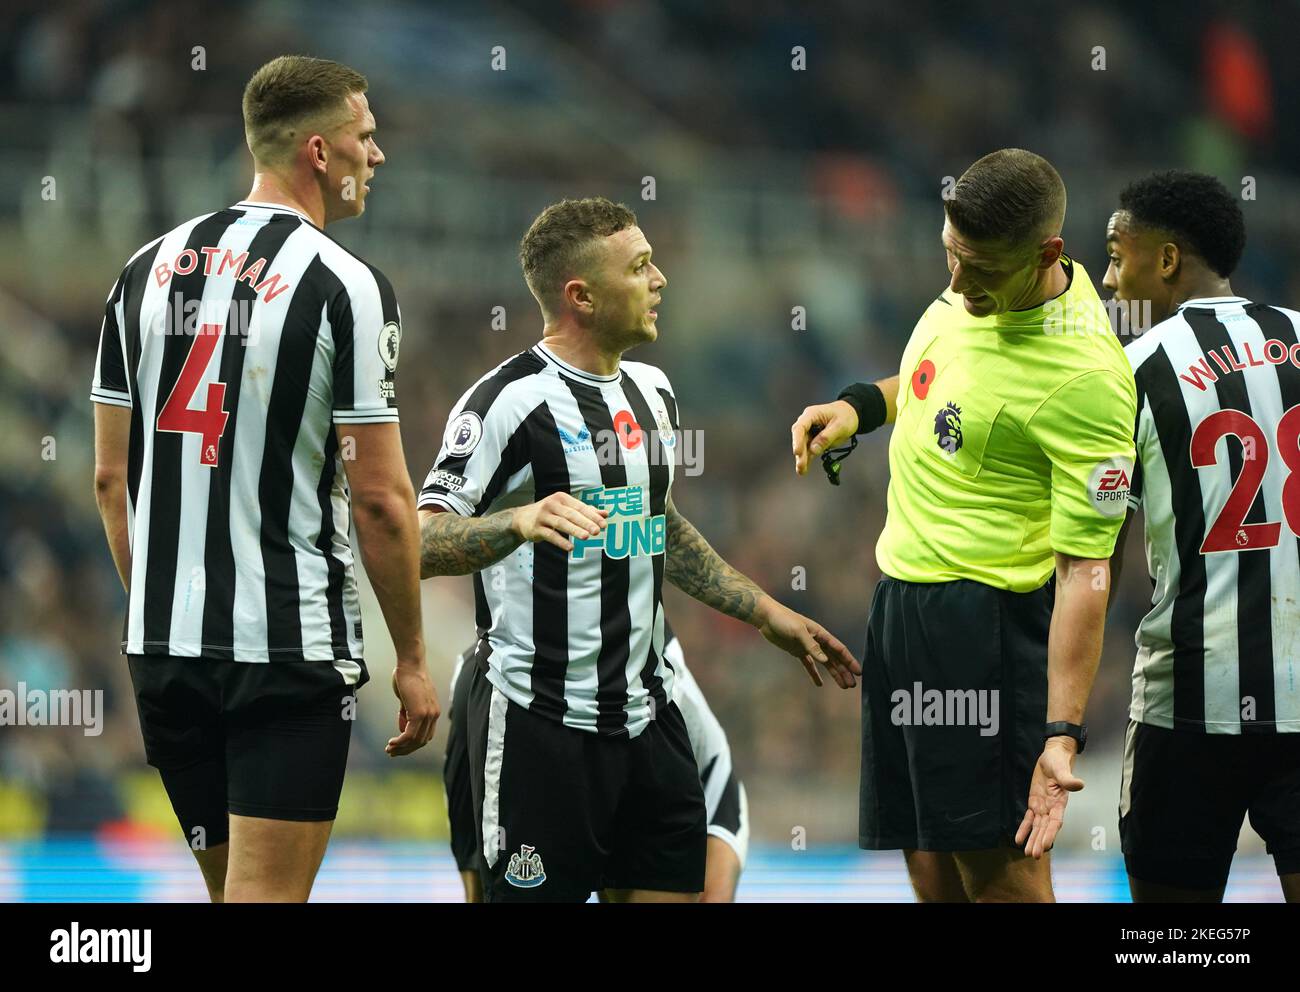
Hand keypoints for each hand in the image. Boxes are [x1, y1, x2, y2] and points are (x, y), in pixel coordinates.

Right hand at [386, 665, 439, 756]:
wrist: (410, 664)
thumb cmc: (407, 678)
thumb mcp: (407, 699)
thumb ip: (406, 714)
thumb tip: (402, 729)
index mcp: (433, 711)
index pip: (426, 735)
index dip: (412, 744)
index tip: (399, 747)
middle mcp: (434, 715)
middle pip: (421, 741)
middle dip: (406, 750)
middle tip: (391, 752)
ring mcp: (428, 715)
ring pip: (415, 740)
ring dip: (401, 748)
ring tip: (389, 749)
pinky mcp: (419, 714)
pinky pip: (409, 735)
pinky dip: (400, 742)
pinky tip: (391, 743)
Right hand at [512, 492, 607, 551]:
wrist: (522, 518)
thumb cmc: (550, 513)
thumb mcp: (566, 509)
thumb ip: (585, 511)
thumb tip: (605, 514)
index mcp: (562, 498)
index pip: (580, 507)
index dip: (592, 515)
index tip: (604, 524)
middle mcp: (552, 504)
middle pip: (571, 514)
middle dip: (585, 523)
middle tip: (597, 531)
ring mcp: (543, 516)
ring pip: (561, 524)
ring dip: (574, 530)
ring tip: (586, 537)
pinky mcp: (536, 528)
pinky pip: (550, 535)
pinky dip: (560, 541)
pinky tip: (570, 547)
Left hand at [754, 597, 861, 687]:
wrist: (766, 617)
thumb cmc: (783, 620)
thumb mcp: (798, 631)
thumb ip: (812, 646)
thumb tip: (825, 661)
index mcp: (820, 634)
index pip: (839, 649)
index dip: (849, 661)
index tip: (858, 672)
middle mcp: (816, 641)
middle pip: (834, 658)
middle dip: (844, 671)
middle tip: (852, 685)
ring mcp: (807, 646)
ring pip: (825, 663)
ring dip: (834, 674)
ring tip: (843, 686)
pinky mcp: (796, 651)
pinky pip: (808, 665)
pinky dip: (814, 674)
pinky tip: (819, 684)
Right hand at [791, 400, 858, 475]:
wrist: (851, 415)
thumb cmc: (846, 415)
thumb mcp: (840, 425)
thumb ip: (827, 437)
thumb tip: (814, 449)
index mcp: (812, 415)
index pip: (800, 427)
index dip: (797, 440)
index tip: (797, 452)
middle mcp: (808, 423)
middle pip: (800, 438)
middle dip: (800, 452)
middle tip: (801, 465)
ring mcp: (811, 432)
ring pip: (803, 446)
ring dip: (802, 458)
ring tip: (801, 470)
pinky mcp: (814, 440)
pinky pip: (809, 450)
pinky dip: (808, 459)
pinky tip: (804, 469)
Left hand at [1014, 739, 1084, 857]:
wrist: (1052, 756)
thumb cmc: (1059, 762)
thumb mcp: (1062, 769)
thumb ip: (1068, 779)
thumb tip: (1079, 784)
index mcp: (1060, 802)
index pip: (1056, 821)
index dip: (1051, 833)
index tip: (1046, 845)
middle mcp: (1052, 808)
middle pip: (1045, 828)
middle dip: (1040, 841)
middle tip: (1034, 855)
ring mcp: (1043, 806)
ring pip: (1037, 826)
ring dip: (1032, 839)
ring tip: (1027, 853)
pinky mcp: (1034, 802)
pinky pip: (1028, 818)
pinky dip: (1024, 828)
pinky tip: (1019, 839)